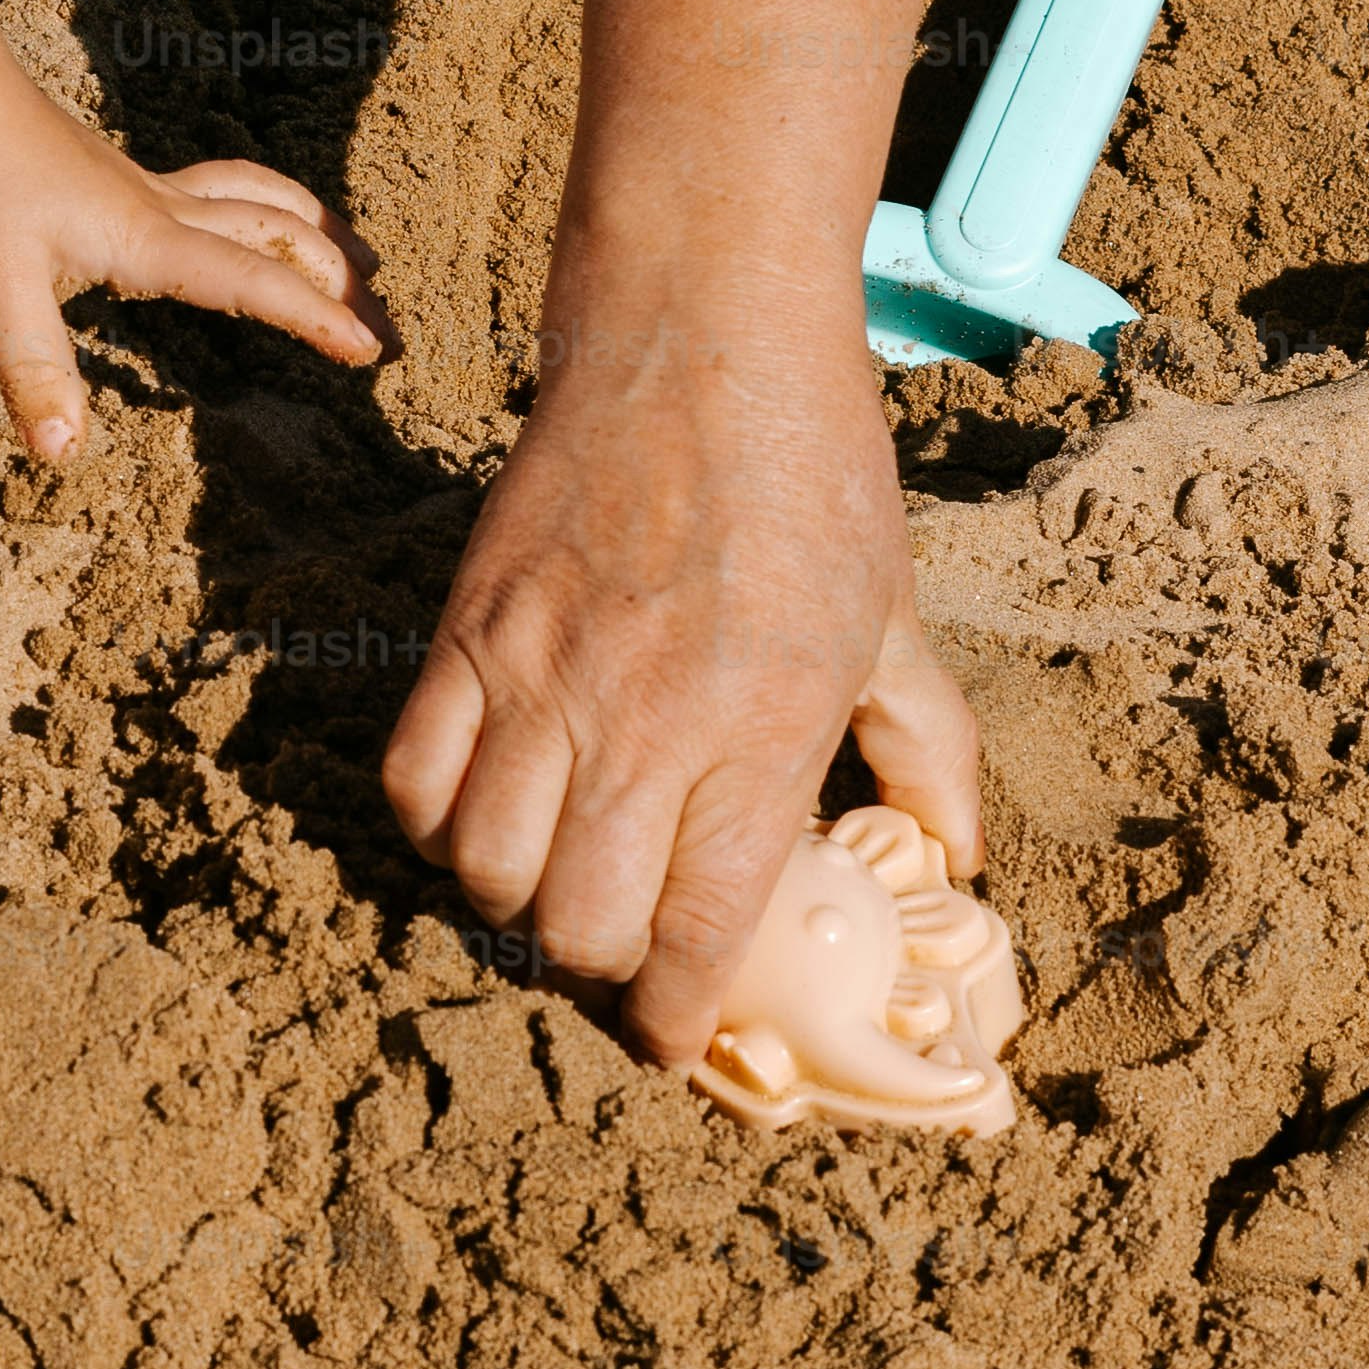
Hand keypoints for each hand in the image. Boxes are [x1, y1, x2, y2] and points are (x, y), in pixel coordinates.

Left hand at [0, 75, 381, 462]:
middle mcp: (169, 211)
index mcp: (152, 242)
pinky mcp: (131, 179)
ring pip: (265, 202)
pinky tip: (260, 222)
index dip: (315, 320)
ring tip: (362, 263)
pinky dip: (272, 205)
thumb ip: (34, 372)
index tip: (370, 354)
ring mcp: (154, 188)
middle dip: (341, 287)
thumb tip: (62, 455)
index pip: (254, 282)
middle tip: (389, 334)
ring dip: (320, 233)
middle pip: (282, 238)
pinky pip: (230, 188)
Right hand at [384, 304, 984, 1060]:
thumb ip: (926, 748)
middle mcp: (643, 721)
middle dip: (602, 964)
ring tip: (556, 872)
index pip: (696, 933)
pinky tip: (487, 806)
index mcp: (760, 731)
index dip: (678, 1016)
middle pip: (577, 926)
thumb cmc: (811, 475)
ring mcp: (541, 675)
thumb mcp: (894, 618)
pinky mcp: (467, 629)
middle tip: (628, 937)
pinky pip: (412, 779)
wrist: (700, 337)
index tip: (678, 1031)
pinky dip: (439, 822)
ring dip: (519, 900)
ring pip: (486, 869)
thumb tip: (956, 853)